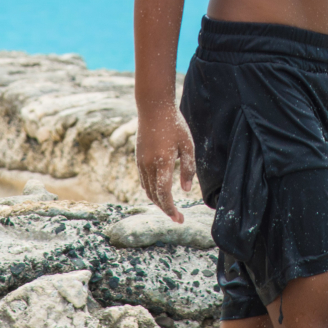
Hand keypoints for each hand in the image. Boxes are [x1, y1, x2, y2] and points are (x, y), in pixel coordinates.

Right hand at [135, 105, 196, 221]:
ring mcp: (141, 163)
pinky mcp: (138, 159)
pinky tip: (160, 192)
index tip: (179, 219)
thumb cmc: (174, 125)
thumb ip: (188, 168)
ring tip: (170, 207)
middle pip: (154, 196)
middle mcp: (149, 166)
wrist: (153, 108)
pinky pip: (144, 181)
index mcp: (163, 163)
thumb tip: (186, 190)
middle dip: (165, 209)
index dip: (171, 210)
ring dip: (158, 201)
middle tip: (177, 218)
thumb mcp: (188, 145)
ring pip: (147, 190)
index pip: (164, 194)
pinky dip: (151, 191)